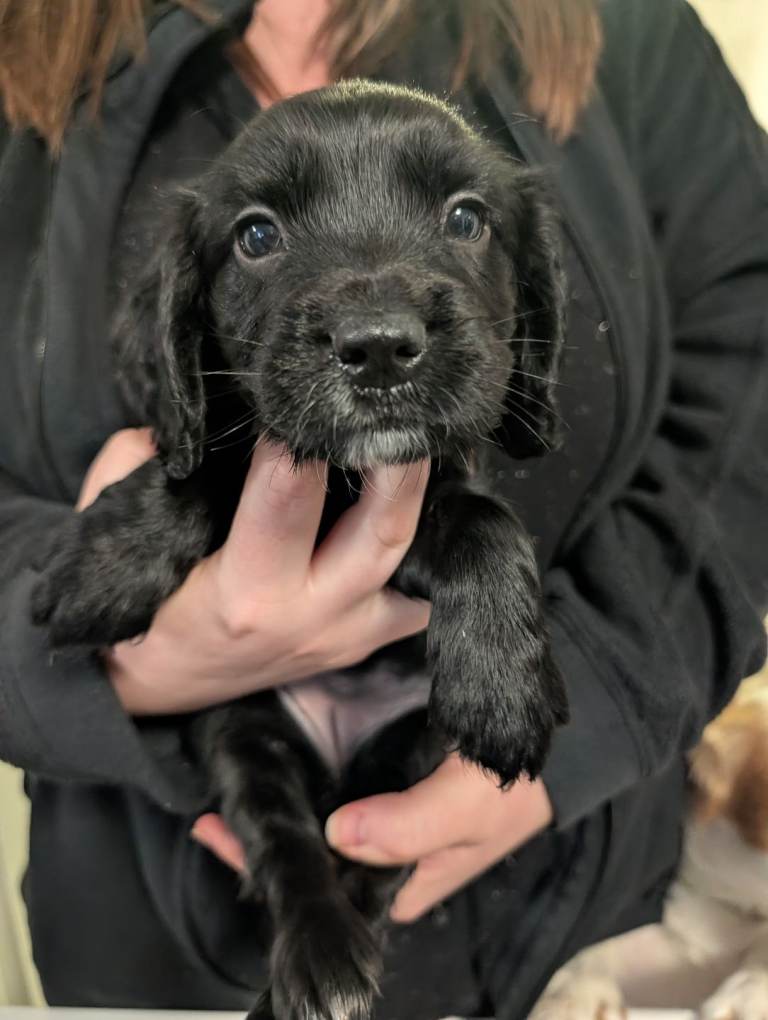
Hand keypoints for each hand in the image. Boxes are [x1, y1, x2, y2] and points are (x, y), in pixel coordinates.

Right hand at [78, 428, 430, 714]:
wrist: (162, 683)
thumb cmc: (142, 603)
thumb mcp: (116, 531)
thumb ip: (137, 465)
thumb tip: (184, 417)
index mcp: (248, 594)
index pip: (291, 496)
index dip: (302, 437)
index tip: (308, 394)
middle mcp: (310, 619)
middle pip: (383, 531)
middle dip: (399, 462)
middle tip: (402, 406)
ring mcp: (347, 636)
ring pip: (416, 562)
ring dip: (425, 499)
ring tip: (421, 441)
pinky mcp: (366, 643)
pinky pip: (419, 593)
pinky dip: (427, 546)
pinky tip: (423, 503)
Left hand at [191, 756, 552, 922]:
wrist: (547, 740)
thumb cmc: (515, 785)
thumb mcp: (469, 809)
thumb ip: (409, 827)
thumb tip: (338, 836)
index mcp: (399, 885)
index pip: (327, 892)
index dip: (274, 873)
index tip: (228, 839)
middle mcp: (383, 858)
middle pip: (313, 862)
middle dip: (262, 846)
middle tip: (212, 818)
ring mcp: (381, 819)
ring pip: (318, 824)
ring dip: (277, 812)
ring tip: (222, 796)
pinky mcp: (384, 782)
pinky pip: (333, 784)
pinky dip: (302, 777)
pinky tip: (268, 766)